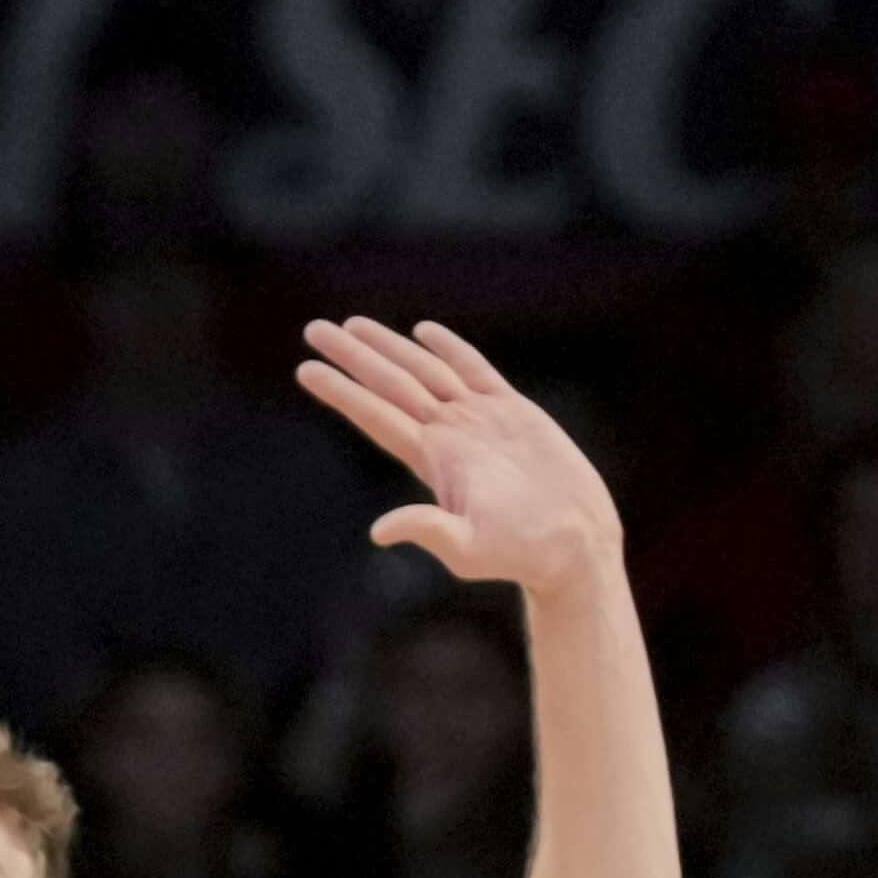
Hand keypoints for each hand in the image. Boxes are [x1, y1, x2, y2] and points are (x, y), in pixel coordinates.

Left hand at [297, 318, 623, 604]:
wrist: (572, 544)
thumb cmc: (520, 553)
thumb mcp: (468, 549)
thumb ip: (427, 530)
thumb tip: (379, 532)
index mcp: (432, 459)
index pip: (375, 415)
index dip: (341, 392)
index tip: (305, 368)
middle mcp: (447, 434)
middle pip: (390, 385)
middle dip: (353, 356)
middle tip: (313, 328)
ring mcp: (478, 419)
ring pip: (424, 371)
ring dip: (389, 347)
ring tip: (352, 325)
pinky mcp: (512, 412)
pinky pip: (474, 370)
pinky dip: (449, 349)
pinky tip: (423, 332)